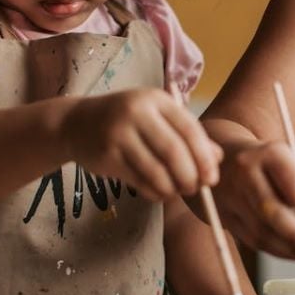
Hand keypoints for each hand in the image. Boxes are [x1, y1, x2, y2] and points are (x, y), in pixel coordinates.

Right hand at [63, 88, 221, 200]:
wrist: (76, 123)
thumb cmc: (127, 121)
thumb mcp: (157, 119)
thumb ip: (188, 136)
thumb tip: (217, 159)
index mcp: (156, 100)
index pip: (189, 129)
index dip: (204, 156)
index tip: (212, 178)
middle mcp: (137, 112)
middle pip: (173, 151)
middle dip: (189, 176)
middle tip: (195, 189)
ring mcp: (119, 134)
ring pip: (156, 170)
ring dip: (171, 188)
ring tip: (176, 192)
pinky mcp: (106, 155)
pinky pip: (138, 180)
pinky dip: (153, 192)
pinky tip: (158, 193)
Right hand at [215, 140, 294, 262]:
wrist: (230, 160)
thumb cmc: (278, 164)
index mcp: (272, 152)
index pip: (293, 183)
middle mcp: (246, 170)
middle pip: (272, 209)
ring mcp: (231, 194)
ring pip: (261, 230)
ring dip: (290, 248)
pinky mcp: (223, 215)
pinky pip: (252, 240)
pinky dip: (277, 251)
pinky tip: (294, 253)